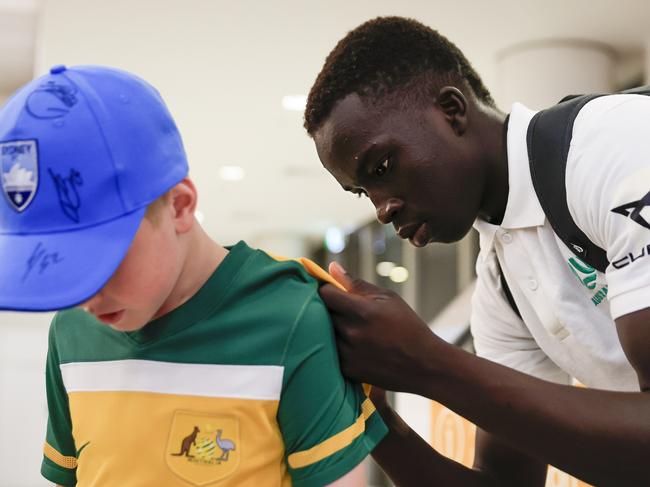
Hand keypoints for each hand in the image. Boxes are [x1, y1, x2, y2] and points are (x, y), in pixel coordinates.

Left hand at [320, 262, 441, 391]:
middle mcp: (351, 333)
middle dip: (327, 308)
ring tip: (349, 327)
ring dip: (329, 328)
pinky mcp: (347, 370)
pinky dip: (335, 346)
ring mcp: (347, 354)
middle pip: (320, 314)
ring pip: (323, 334)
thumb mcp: (387, 298)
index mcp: (361, 311)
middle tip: (340, 309)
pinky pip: (330, 352)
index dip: (326, 289)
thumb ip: (356, 284)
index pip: (325, 294)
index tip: (332, 290)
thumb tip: (332, 266)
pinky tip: (352, 344)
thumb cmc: (407, 326)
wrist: (423, 365)